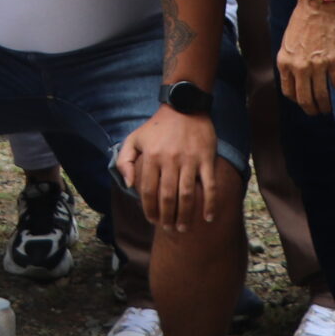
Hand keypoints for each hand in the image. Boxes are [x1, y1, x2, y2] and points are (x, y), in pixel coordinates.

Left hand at [116, 105, 218, 231]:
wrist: (184, 107)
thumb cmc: (157, 126)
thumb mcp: (134, 138)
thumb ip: (124, 161)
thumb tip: (128, 185)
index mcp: (151, 157)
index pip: (148, 191)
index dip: (149, 210)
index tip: (152, 220)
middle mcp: (170, 161)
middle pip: (167, 197)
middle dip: (167, 218)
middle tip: (169, 229)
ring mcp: (190, 161)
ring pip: (188, 195)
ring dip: (186, 216)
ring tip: (184, 228)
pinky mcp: (206, 160)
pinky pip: (210, 186)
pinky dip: (210, 204)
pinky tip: (208, 218)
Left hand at [276, 0, 334, 115]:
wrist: (317, 8)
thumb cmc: (301, 23)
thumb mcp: (287, 44)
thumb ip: (289, 62)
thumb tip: (295, 79)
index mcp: (284, 63)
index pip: (288, 91)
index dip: (296, 100)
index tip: (302, 101)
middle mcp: (299, 67)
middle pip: (304, 98)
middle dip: (310, 109)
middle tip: (315, 112)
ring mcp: (317, 66)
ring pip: (321, 96)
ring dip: (325, 106)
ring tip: (328, 110)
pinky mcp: (333, 62)